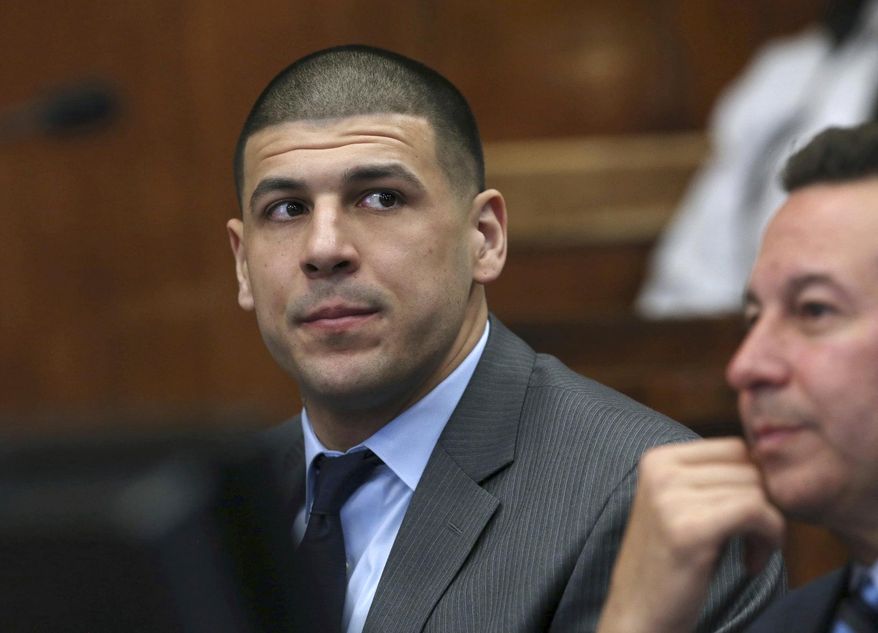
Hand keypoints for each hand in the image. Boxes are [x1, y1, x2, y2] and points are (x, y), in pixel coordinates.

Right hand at [596, 438, 783, 632]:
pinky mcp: (690, 528)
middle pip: (749, 468)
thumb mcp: (683, 506)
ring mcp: (671, 496)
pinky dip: (769, 540)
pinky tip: (751, 564)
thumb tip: (771, 458)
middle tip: (753, 544)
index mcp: (657, 458)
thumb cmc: (672, 566)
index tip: (748, 520)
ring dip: (769, 528)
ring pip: (756, 491)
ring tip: (749, 555)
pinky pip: (756, 513)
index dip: (755, 483)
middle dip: (765, 506)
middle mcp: (660, 470)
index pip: (734, 448)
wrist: (639, 616)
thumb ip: (713, 479)